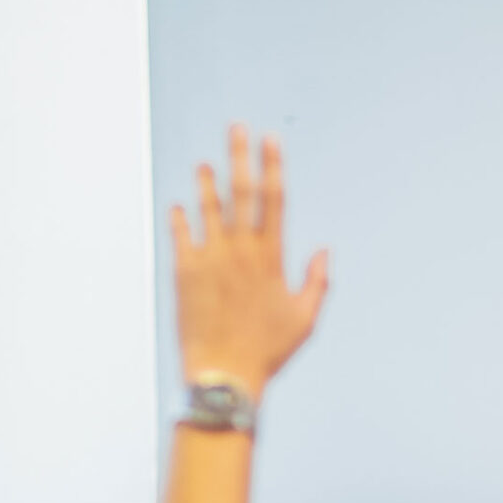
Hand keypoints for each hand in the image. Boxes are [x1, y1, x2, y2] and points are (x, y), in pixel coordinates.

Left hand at [169, 124, 328, 401]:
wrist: (224, 373)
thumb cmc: (269, 350)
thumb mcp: (305, 319)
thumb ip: (317, 281)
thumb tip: (324, 250)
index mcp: (271, 258)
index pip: (274, 200)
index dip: (273, 167)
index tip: (272, 141)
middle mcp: (240, 251)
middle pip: (241, 193)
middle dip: (241, 157)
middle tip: (238, 128)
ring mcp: (209, 259)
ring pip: (208, 208)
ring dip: (207, 182)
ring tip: (206, 162)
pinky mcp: (184, 272)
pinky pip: (181, 235)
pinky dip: (180, 217)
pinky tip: (179, 204)